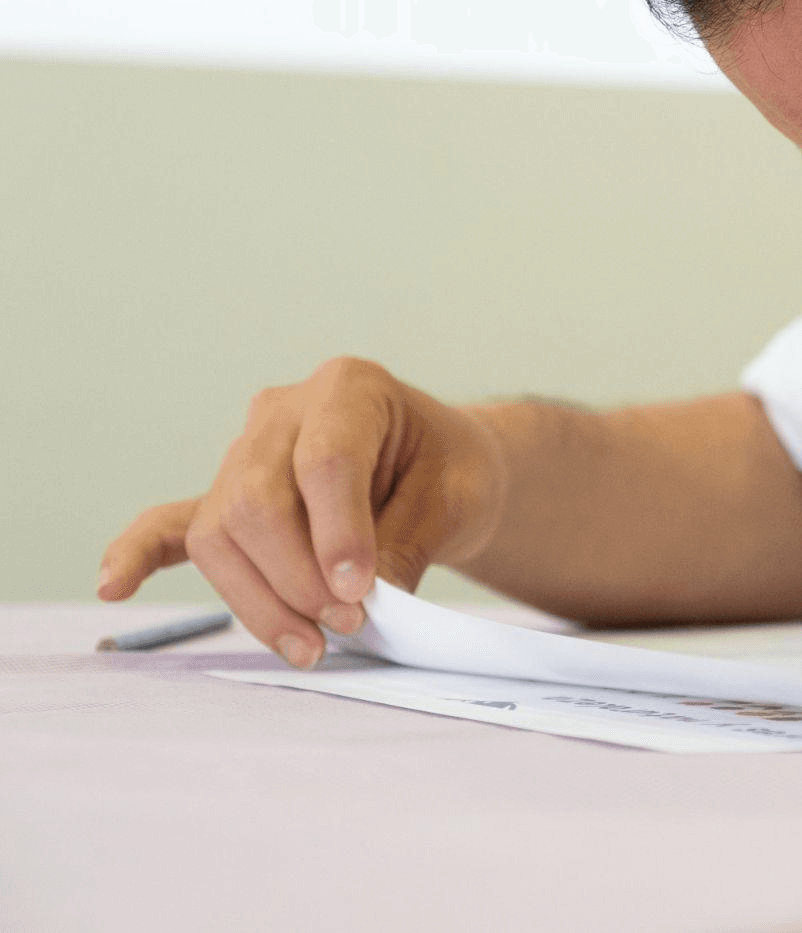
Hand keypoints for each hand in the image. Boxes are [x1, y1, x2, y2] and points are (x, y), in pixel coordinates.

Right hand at [98, 357, 509, 670]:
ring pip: (221, 530)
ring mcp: (245, 453)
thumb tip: (357, 603)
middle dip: (297, 576)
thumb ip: (405, 544)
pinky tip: (114, 585)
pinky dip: (142, 554)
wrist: (441, 466)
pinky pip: (173, 524)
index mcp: (350, 388)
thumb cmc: (452, 472)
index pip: (326, 460)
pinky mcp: (226, 497)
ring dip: (259, 598)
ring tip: (310, 646)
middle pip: (257, 499)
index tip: (361, 593)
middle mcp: (283, 412)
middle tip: (347, 624)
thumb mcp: (456, 499)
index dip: (339, 533)